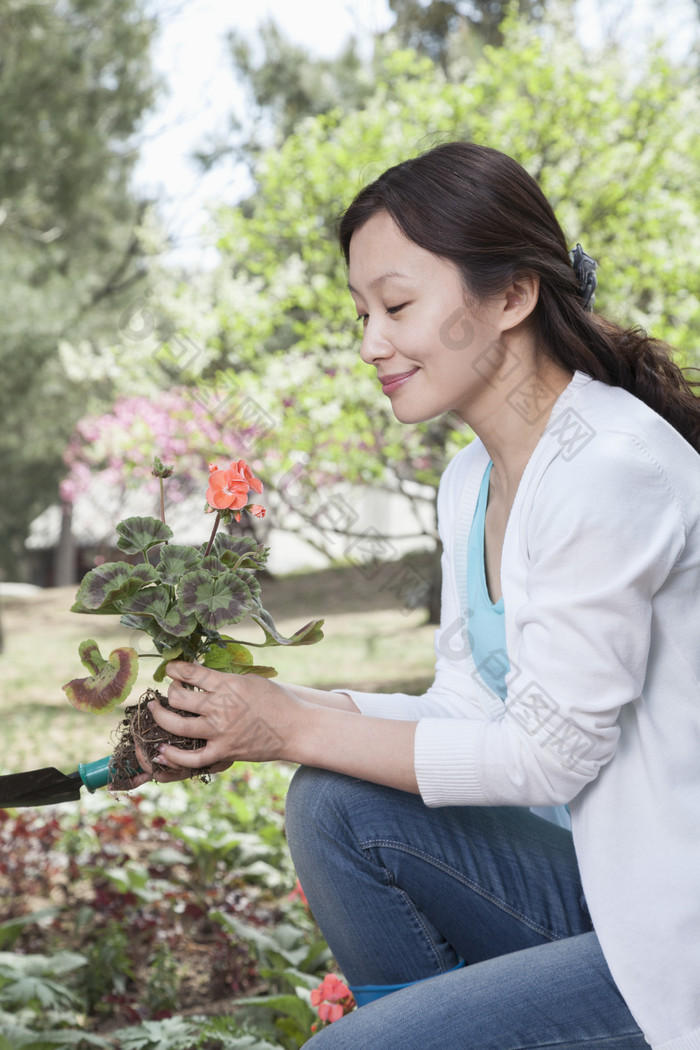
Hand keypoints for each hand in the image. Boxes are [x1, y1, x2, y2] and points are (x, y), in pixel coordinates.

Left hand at [140, 661, 304, 776]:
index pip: (192, 673)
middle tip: (169, 690)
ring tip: (155, 711)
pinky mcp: (224, 751)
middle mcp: (221, 707)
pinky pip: (192, 758)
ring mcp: (220, 731)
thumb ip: (225, 678)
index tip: (171, 668)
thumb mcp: (251, 679)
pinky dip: (174, 756)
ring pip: (177, 725)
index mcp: (229, 684)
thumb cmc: (277, 700)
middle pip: (179, 697)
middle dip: (169, 691)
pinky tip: (163, 750)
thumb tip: (200, 674)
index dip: (175, 669)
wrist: (296, 728)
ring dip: (161, 717)